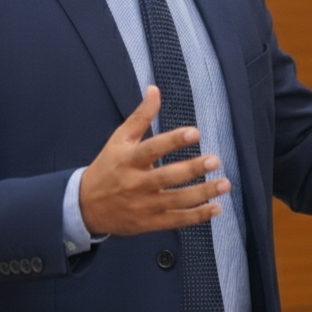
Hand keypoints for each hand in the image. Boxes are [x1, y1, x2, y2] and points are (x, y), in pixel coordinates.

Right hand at [79, 86, 229, 235]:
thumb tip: (155, 89)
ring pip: (177, 200)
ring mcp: (144, 205)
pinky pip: (176, 220)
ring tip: (224, 183)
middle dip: (193, 169)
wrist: (87, 205)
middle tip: (215, 160)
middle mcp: (136, 183)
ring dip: (203, 193)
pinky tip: (216, 208)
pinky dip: (197, 216)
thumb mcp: (120, 139)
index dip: (174, 140)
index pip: (153, 148)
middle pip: (167, 176)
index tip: (195, 132)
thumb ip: (141, 116)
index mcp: (129, 159)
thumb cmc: (108, 166)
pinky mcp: (150, 222)